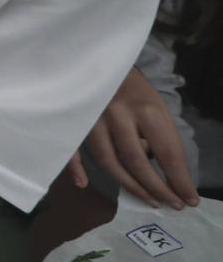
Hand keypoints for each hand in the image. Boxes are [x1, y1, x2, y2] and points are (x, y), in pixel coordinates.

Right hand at [68, 66, 199, 208]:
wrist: (98, 57)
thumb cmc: (133, 86)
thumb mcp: (155, 104)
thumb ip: (160, 134)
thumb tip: (166, 171)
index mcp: (145, 108)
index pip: (167, 153)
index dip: (179, 181)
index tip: (190, 199)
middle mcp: (118, 115)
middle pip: (136, 161)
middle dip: (157, 188)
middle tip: (171, 204)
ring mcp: (92, 119)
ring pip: (108, 161)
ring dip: (130, 186)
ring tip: (149, 200)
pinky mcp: (73, 120)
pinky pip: (71, 148)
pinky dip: (74, 168)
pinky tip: (83, 184)